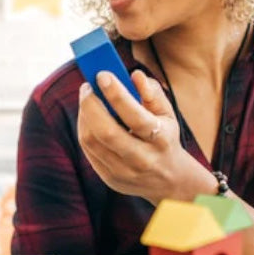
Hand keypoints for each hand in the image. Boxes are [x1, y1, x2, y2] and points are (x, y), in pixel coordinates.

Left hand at [77, 69, 213, 203]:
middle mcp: (142, 159)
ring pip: (92, 141)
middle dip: (91, 104)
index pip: (135, 116)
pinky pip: (88, 150)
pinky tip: (88, 115)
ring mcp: (124, 172)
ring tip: (87, 98)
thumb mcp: (167, 114)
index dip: (115, 94)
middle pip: (107, 132)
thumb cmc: (165, 137)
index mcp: (161, 140)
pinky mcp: (109, 178)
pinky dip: (84, 128)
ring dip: (84, 115)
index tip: (102, 74)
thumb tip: (135, 75)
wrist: (169, 180)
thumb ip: (153, 92)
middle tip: (87, 86)